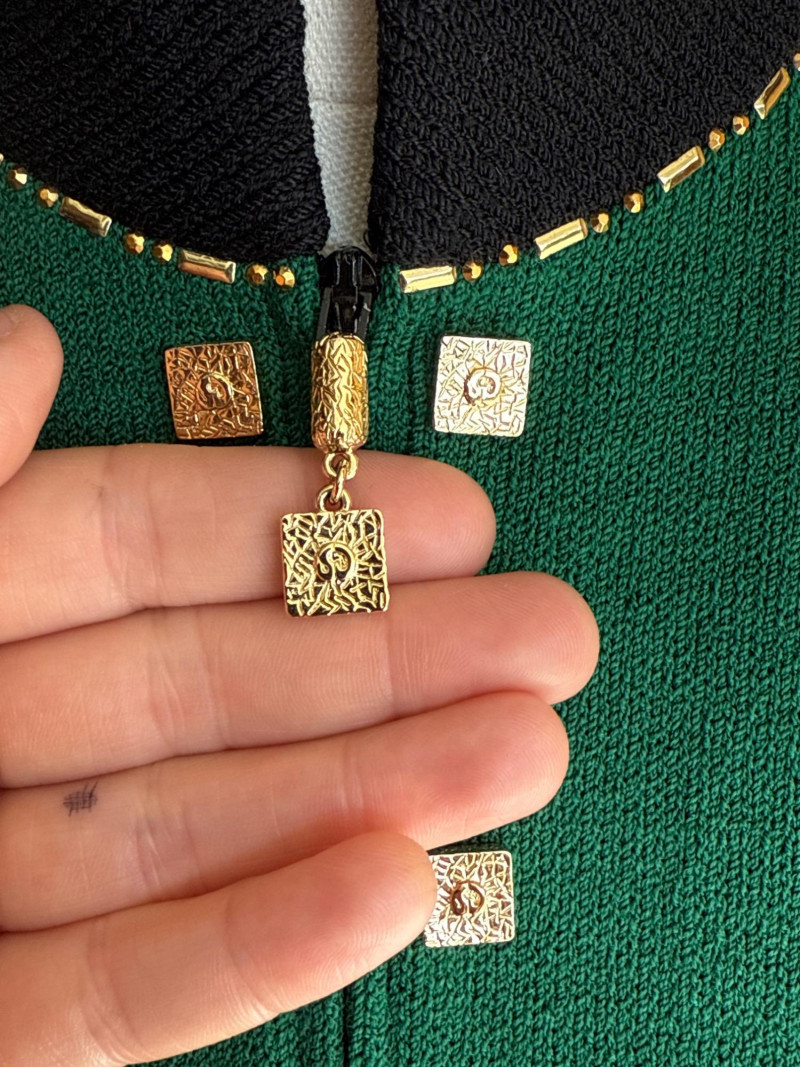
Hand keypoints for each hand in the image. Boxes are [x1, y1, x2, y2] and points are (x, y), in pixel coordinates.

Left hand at [0, 306, 598, 1064]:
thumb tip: (39, 340)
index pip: (138, 548)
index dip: (295, 529)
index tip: (454, 518)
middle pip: (209, 697)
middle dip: (382, 666)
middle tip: (545, 638)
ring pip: (200, 840)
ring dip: (365, 799)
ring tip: (523, 752)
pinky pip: (125, 998)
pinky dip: (257, 949)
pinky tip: (392, 885)